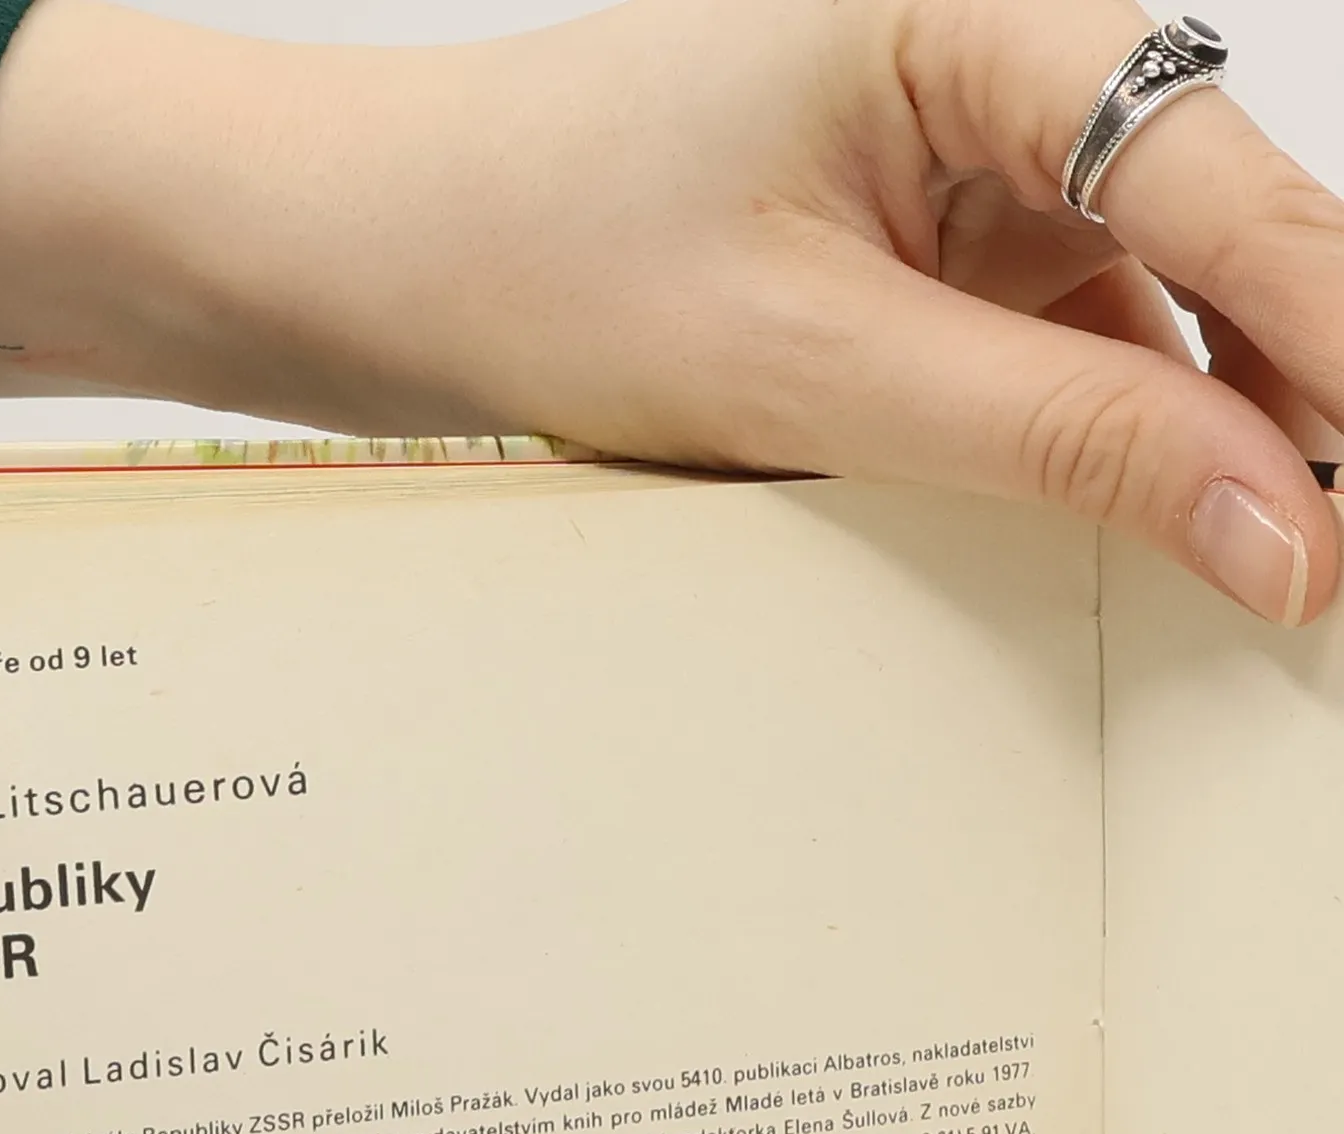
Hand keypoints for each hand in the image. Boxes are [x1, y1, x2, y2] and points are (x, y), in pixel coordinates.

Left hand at [0, 0, 1343, 625]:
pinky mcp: (926, 258)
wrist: (391, 258)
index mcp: (973, 19)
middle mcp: (994, 72)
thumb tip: (1279, 526)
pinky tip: (1131, 535)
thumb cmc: (547, 249)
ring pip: (1153, 304)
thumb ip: (1057, 437)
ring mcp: (965, 172)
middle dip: (1288, 398)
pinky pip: (1062, 350)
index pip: (1221, 171)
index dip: (1329, 344)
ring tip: (1251, 571)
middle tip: (1314, 569)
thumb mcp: (813, 362)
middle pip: (1218, 233)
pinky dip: (1100, 444)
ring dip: (1199, 434)